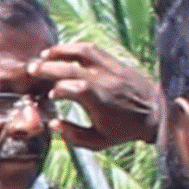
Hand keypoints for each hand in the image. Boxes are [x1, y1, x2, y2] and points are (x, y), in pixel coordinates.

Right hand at [34, 41, 161, 150]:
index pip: (73, 88)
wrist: (157, 113)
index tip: (49, 96)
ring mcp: (111, 68)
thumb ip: (73, 135)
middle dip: (48, 67)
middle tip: (32, 70)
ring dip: (60, 51)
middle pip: (71, 67)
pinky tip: (64, 51)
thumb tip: (53, 125)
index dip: (56, 89)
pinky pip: (93, 49)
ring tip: (45, 55)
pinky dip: (75, 47)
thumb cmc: (126, 130)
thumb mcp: (99, 142)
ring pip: (82, 51)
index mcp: (100, 101)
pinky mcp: (115, 62)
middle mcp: (104, 81)